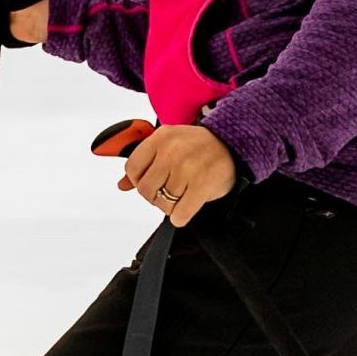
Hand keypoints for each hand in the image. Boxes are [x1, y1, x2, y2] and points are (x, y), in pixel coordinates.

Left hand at [120, 123, 236, 227]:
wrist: (234, 144)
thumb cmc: (199, 146)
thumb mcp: (169, 145)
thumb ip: (144, 163)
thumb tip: (122, 185)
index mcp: (161, 138)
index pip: (132, 169)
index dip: (138, 181)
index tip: (151, 182)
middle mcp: (172, 151)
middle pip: (145, 189)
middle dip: (154, 196)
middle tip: (167, 192)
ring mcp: (187, 168)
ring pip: (163, 204)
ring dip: (170, 206)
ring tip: (182, 195)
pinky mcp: (202, 185)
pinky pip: (179, 214)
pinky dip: (181, 217)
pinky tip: (187, 207)